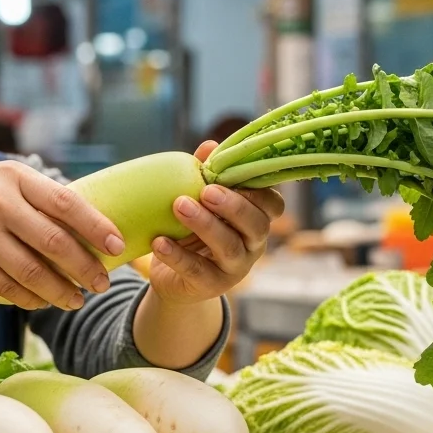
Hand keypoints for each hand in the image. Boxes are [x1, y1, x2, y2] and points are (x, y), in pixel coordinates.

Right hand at [0, 161, 124, 311]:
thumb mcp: (8, 180)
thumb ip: (44, 198)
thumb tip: (97, 226)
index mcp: (16, 177)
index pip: (65, 203)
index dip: (95, 226)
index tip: (116, 246)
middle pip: (52, 242)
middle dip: (83, 268)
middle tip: (102, 285)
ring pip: (30, 270)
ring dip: (59, 290)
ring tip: (77, 300)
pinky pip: (5, 285)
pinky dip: (29, 298)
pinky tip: (44, 302)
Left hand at [146, 141, 284, 304]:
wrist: (174, 278)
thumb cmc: (193, 232)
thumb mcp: (200, 203)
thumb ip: (206, 175)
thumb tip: (209, 146)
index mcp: (255, 220)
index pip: (273, 205)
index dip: (260, 192)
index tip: (232, 177)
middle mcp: (252, 245)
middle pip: (256, 225)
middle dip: (233, 206)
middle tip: (207, 191)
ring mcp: (235, 268)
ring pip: (229, 247)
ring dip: (205, 225)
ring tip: (179, 206)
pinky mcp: (211, 286)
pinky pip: (196, 270)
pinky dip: (177, 255)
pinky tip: (159, 241)